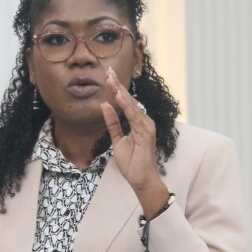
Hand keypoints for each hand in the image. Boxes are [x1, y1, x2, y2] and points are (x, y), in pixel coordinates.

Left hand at [100, 68, 168, 215]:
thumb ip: (112, 123)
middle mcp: (144, 121)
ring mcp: (146, 126)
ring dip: (120, 92)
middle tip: (108, 71)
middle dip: (118, 85)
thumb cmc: (132, 162)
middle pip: (129, 99)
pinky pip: (134, 116)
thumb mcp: (117, 140)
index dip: (117, 89)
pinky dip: (126, 106)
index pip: (126, 102)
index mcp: (138, 122)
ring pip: (131, 105)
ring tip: (110, 79)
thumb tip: (104, 105)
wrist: (141, 180)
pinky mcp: (146, 133)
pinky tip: (119, 96)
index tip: (108, 76)